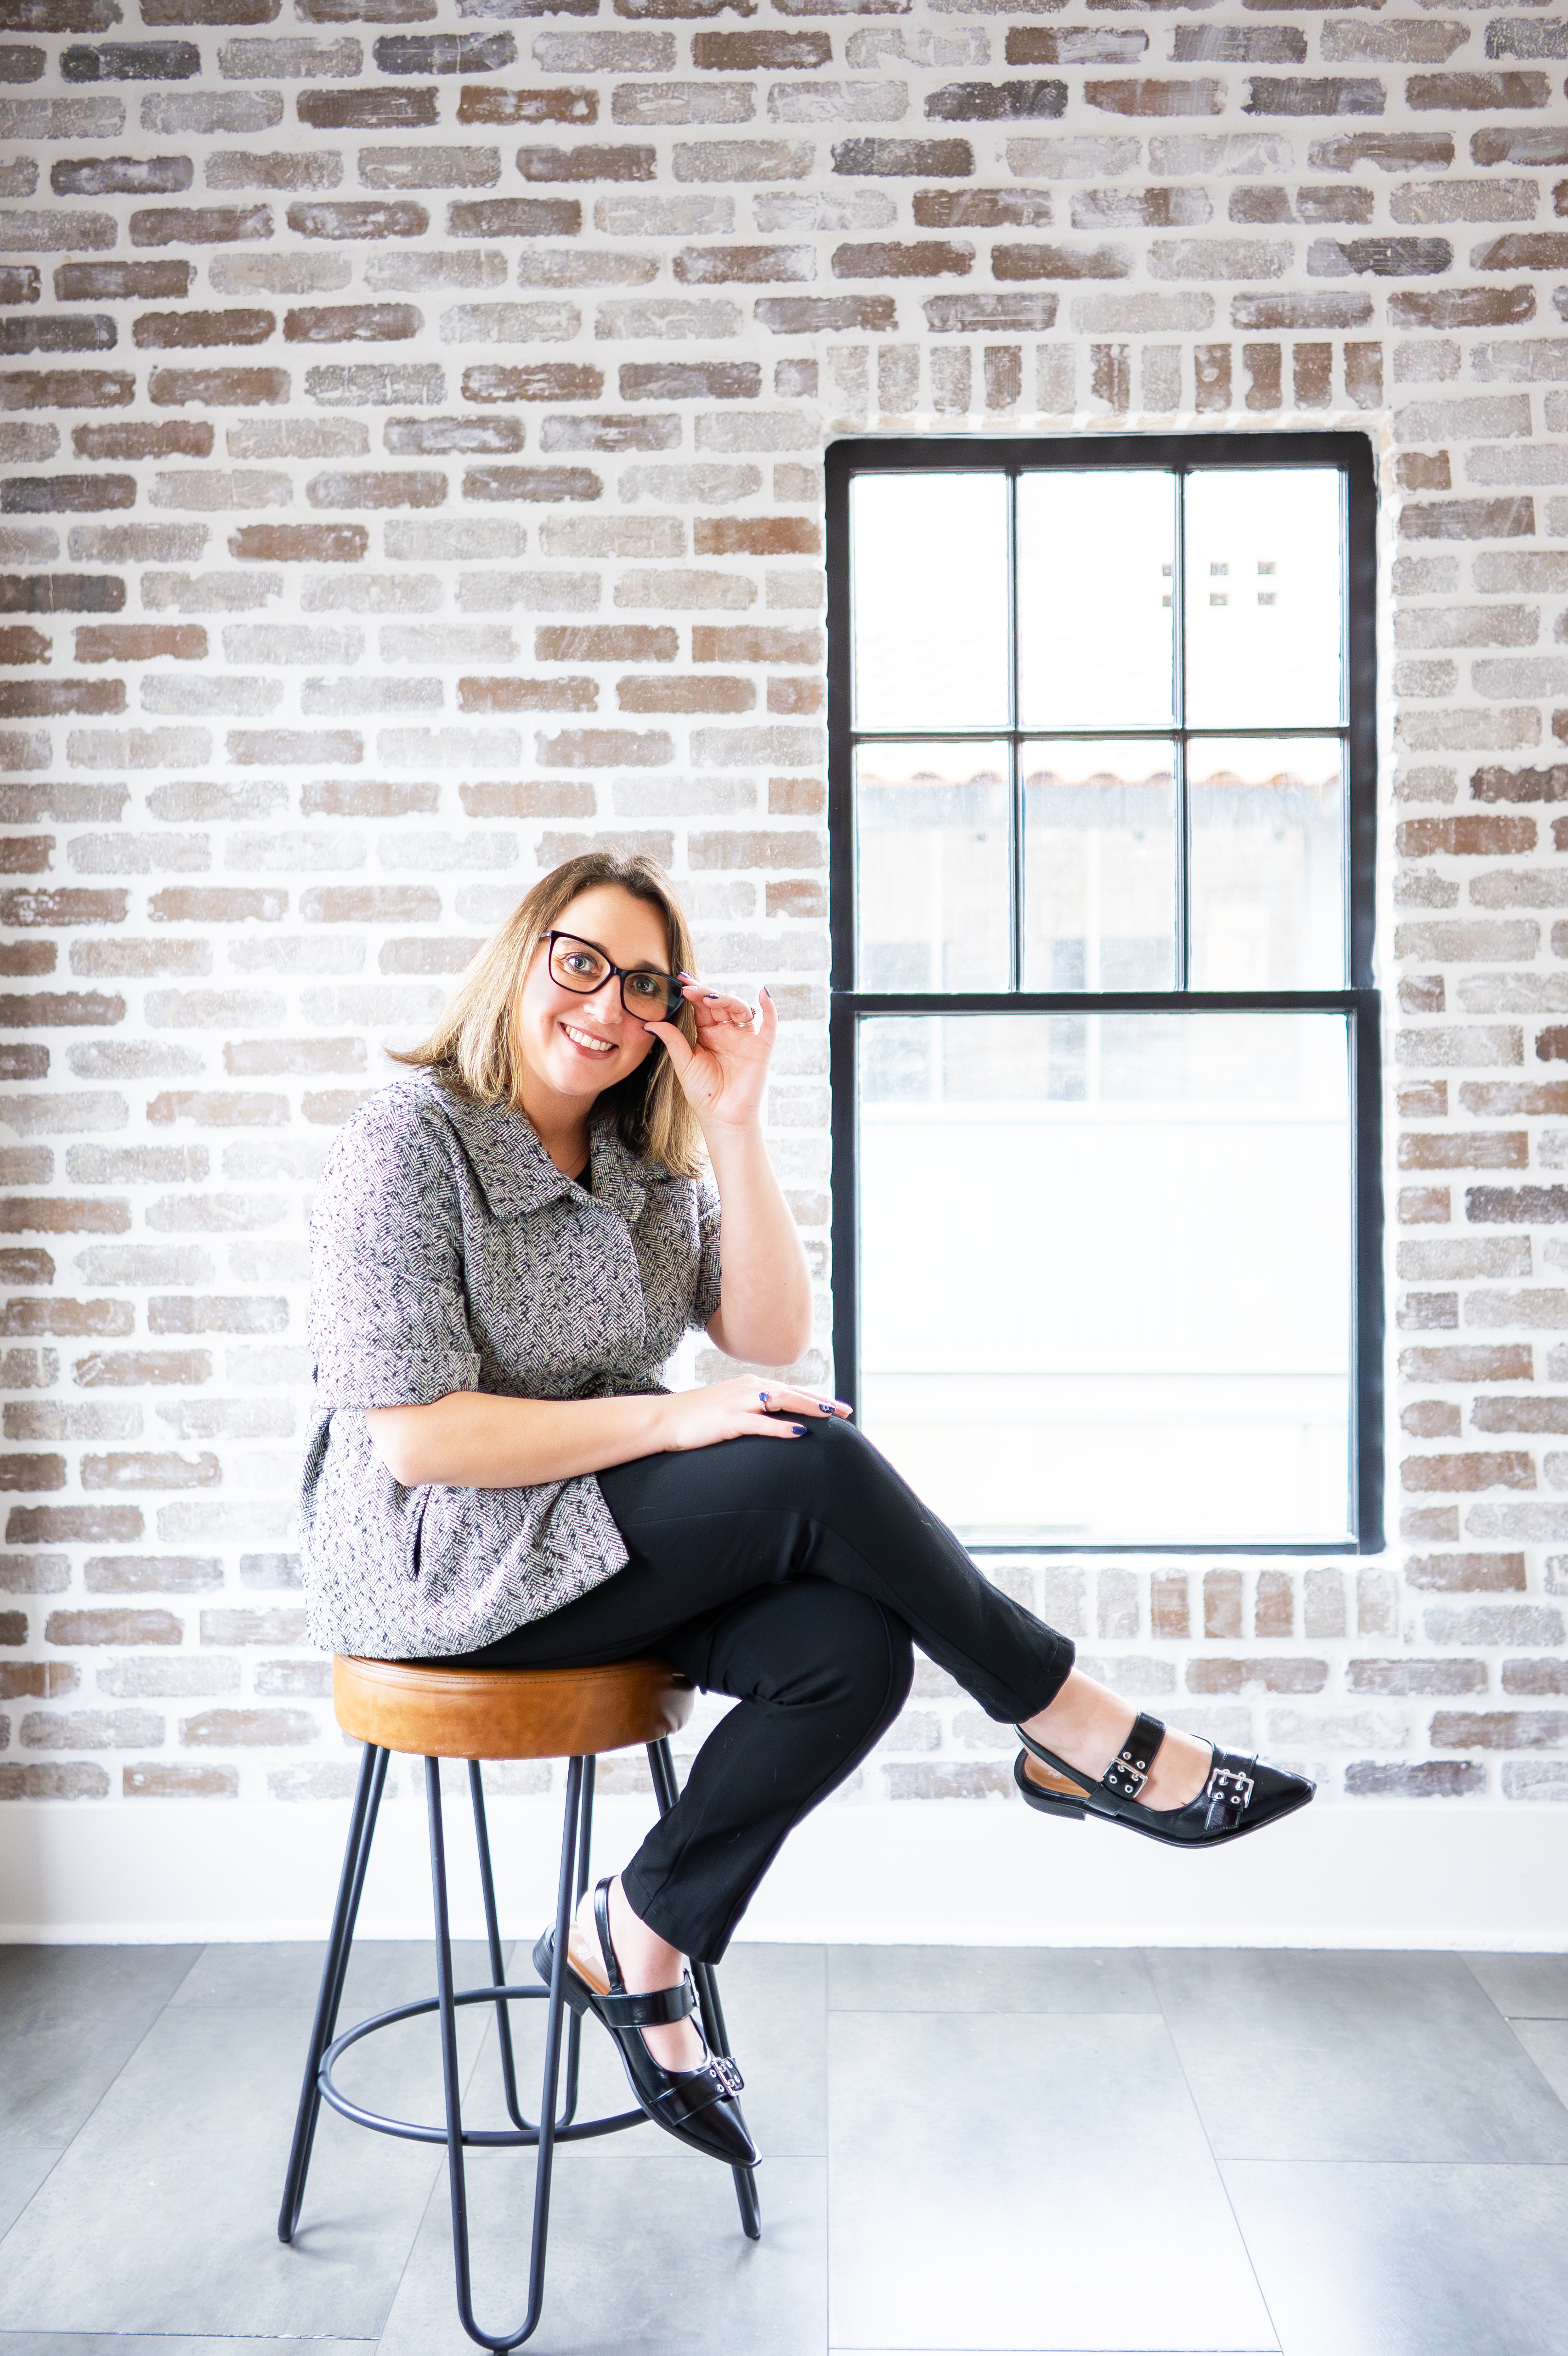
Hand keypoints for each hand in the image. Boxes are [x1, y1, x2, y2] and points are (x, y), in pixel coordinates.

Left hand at [643, 980, 774, 1133]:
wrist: (722, 1117)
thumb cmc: (703, 1094)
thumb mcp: (684, 1064)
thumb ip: (672, 1040)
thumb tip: (649, 1022)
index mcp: (708, 1034)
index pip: (702, 1006)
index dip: (694, 992)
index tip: (681, 981)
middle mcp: (728, 1032)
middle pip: (720, 1003)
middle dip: (706, 993)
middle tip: (691, 988)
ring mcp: (745, 1038)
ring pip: (740, 1008)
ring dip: (726, 999)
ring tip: (710, 998)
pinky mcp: (761, 1047)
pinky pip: (769, 1024)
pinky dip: (769, 1008)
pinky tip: (762, 993)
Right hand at [657, 1378, 851, 1453]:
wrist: (664, 1420)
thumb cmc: (696, 1418)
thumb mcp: (729, 1409)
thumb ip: (753, 1411)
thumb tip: (775, 1420)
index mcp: (750, 1386)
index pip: (790, 1390)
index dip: (815, 1397)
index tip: (837, 1407)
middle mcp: (749, 1389)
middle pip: (793, 1393)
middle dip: (821, 1402)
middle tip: (846, 1411)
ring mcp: (739, 1402)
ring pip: (782, 1402)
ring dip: (808, 1408)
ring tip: (831, 1416)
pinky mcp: (729, 1419)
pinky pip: (760, 1423)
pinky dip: (781, 1427)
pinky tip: (799, 1432)